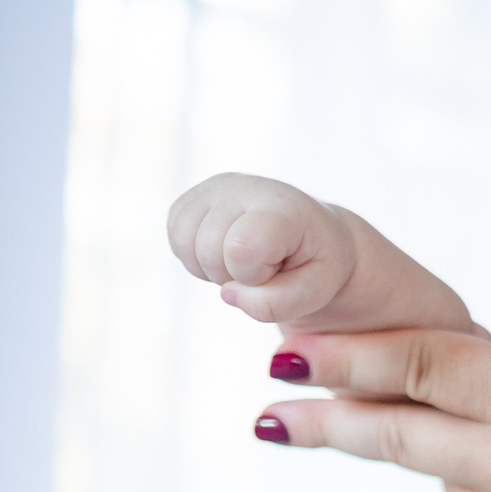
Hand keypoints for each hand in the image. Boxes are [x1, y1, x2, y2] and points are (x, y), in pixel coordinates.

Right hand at [168, 172, 363, 326]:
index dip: (253, 275)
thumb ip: (276, 304)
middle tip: (264, 266)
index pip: (242, 248)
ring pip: (184, 245)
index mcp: (281, 205)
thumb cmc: (316, 264)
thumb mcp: (315, 292)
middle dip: (233, 276)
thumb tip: (227, 294)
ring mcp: (213, 188)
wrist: (312, 235)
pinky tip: (225, 252)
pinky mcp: (192, 198)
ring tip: (245, 260)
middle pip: (208, 250)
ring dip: (212, 268)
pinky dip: (196, 259)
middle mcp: (243, 186)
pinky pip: (174, 240)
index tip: (278, 267)